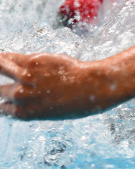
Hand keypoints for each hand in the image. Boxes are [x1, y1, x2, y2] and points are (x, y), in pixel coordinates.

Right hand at [0, 53, 116, 119]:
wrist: (92, 88)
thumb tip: (20, 99)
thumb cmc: (75, 100)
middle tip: (5, 84)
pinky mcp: (33, 62)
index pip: (1, 107)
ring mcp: (25, 78)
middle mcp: (20, 96)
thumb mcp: (49, 111)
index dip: (3, 100)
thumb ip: (32, 105)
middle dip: (1, 86)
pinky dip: (5, 56)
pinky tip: (3, 55)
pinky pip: (11, 57)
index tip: (5, 95)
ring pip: (0, 68)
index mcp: (23, 113)